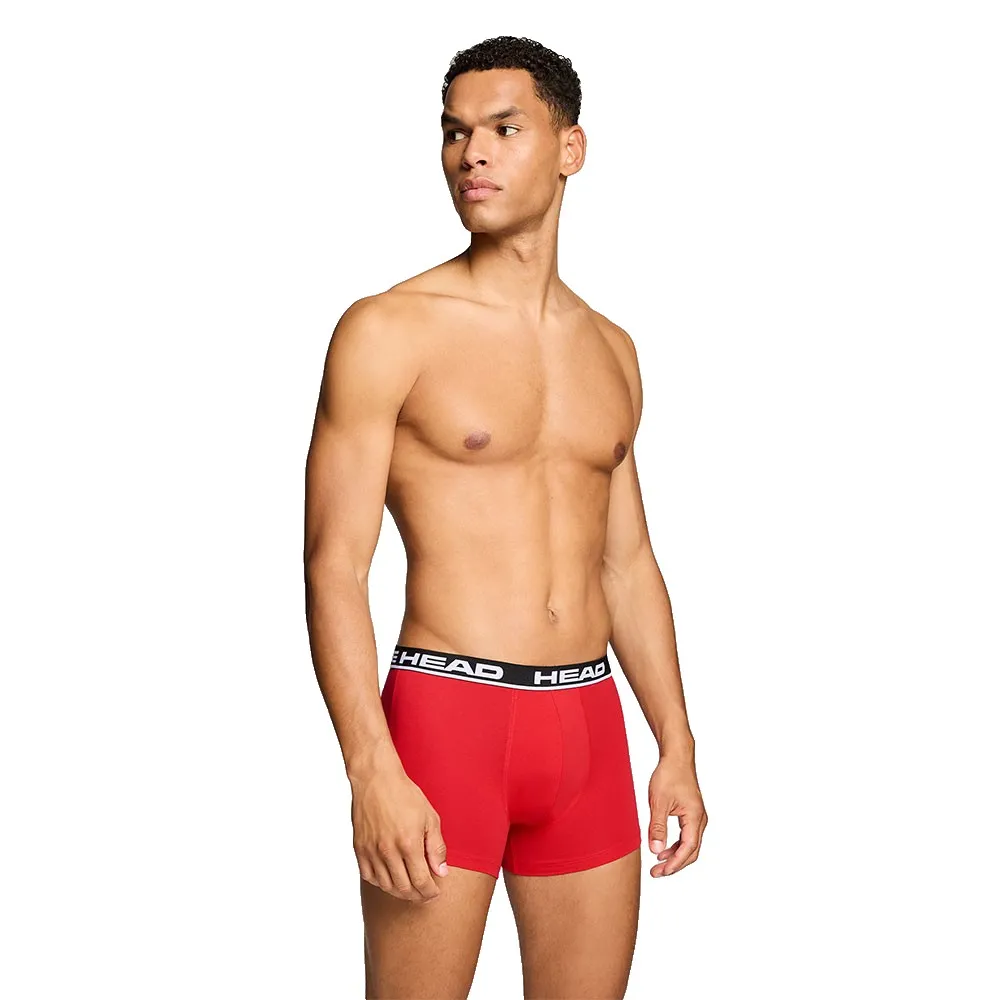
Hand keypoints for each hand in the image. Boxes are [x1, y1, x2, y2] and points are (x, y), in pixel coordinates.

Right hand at [351, 765, 448, 901]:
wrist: (376, 779)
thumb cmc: (405, 795)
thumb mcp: (430, 817)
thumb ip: (436, 848)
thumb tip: (441, 872)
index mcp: (409, 843)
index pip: (421, 882)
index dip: (430, 892)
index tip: (435, 892)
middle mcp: (388, 851)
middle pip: (404, 889)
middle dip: (418, 896)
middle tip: (425, 893)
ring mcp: (371, 851)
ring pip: (386, 886)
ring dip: (400, 892)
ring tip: (410, 888)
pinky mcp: (359, 848)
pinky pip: (369, 877)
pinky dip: (381, 883)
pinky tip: (390, 877)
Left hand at [647, 752, 706, 877]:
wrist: (676, 757)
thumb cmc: (669, 775)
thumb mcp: (658, 802)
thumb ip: (657, 827)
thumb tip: (656, 851)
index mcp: (695, 817)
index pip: (688, 848)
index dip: (675, 863)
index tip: (661, 872)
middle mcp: (700, 819)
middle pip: (691, 851)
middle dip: (675, 864)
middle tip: (657, 873)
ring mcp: (697, 816)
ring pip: (689, 844)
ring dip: (675, 855)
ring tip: (657, 864)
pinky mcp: (691, 813)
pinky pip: (686, 835)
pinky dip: (676, 845)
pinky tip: (663, 848)